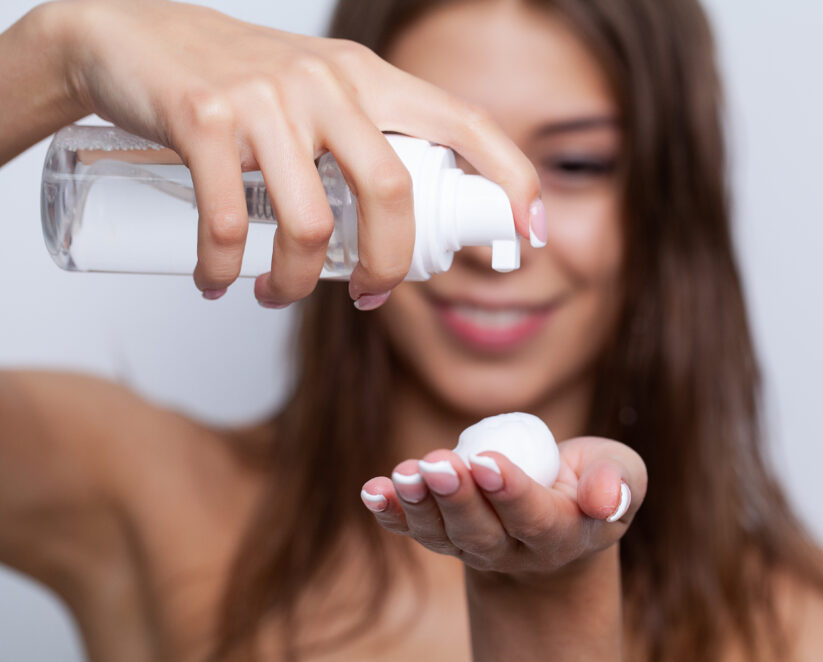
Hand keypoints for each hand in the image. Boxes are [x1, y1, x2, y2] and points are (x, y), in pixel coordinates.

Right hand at [50, 0, 539, 305]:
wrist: (128, 40)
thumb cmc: (237, 84)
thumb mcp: (319, 96)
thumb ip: (364, 146)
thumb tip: (406, 231)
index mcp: (369, 79)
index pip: (466, 124)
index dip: (512, 179)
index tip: (530, 236)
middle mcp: (327, 82)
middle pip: (392, 192)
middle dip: (389, 265)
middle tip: (369, 296)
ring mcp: (265, 98)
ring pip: (308, 221)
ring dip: (293, 282)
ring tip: (274, 294)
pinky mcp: (203, 116)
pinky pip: (227, 222)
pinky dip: (222, 269)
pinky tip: (216, 281)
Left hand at [359, 437, 646, 578]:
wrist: (560, 513)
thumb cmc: (593, 484)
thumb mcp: (624, 476)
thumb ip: (620, 483)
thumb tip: (605, 499)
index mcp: (564, 535)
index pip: (535, 520)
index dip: (510, 492)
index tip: (485, 460)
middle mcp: (515, 550)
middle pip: (481, 533)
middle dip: (457, 498)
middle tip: (437, 464)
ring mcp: (475, 546)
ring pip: (443, 534)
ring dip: (418, 505)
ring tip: (404, 473)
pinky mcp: (445, 534)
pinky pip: (414, 528)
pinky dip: (390, 512)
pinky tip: (371, 491)